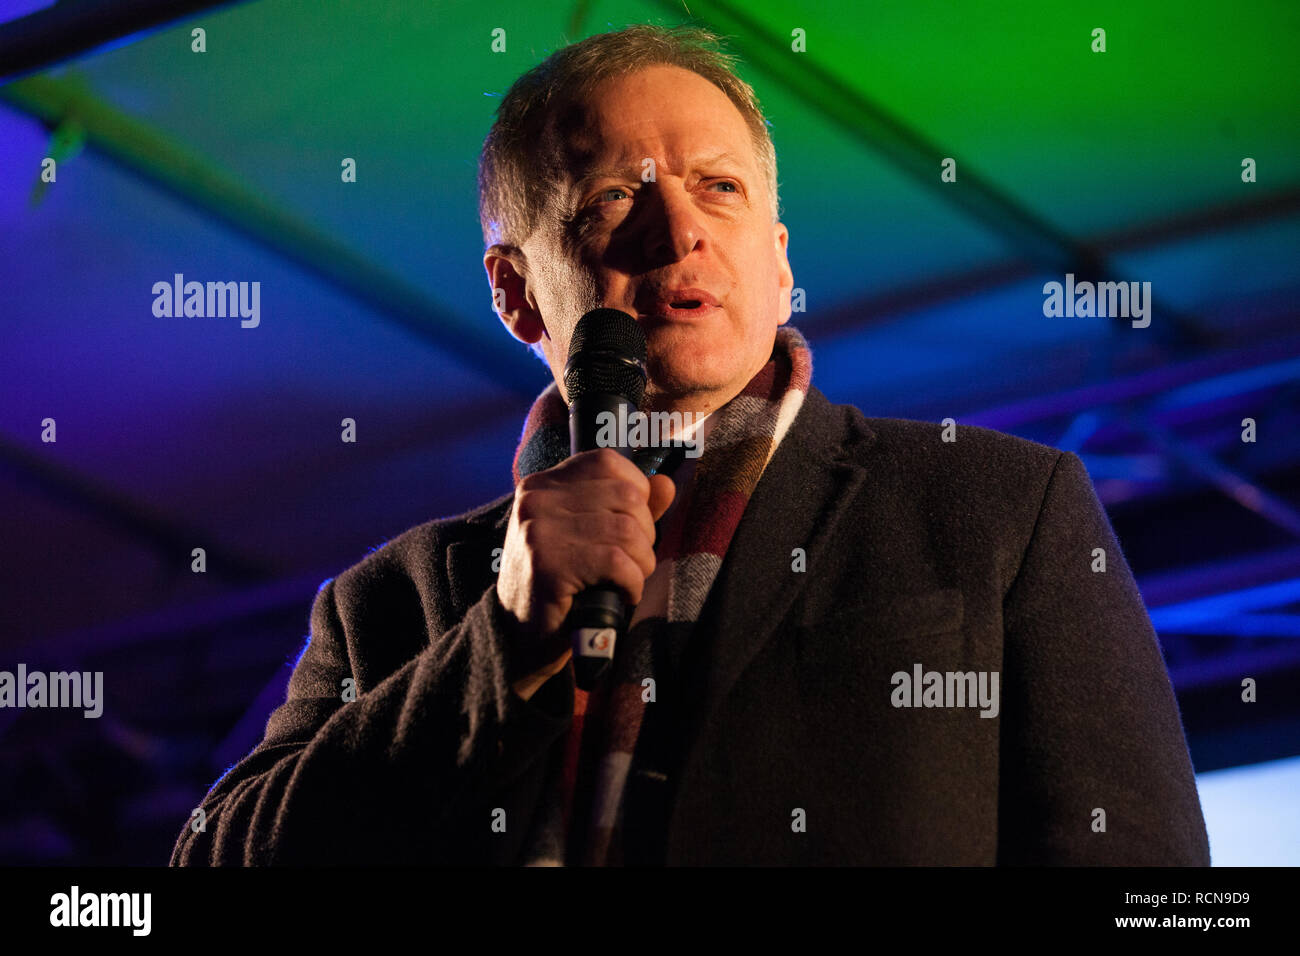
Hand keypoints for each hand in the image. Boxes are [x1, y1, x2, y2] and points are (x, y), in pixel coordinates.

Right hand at [497, 448, 675, 701]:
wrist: (517, 636)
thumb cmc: (559, 584)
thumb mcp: (590, 537)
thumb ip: (628, 508)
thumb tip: (666, 484)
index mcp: (543, 484)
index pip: (607, 461)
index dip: (636, 491)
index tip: (633, 524)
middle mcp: (537, 499)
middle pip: (626, 496)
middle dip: (645, 533)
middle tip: (633, 562)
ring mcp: (539, 530)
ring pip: (627, 530)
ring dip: (642, 563)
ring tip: (629, 580)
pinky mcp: (548, 565)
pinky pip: (616, 562)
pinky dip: (632, 583)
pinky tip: (622, 595)